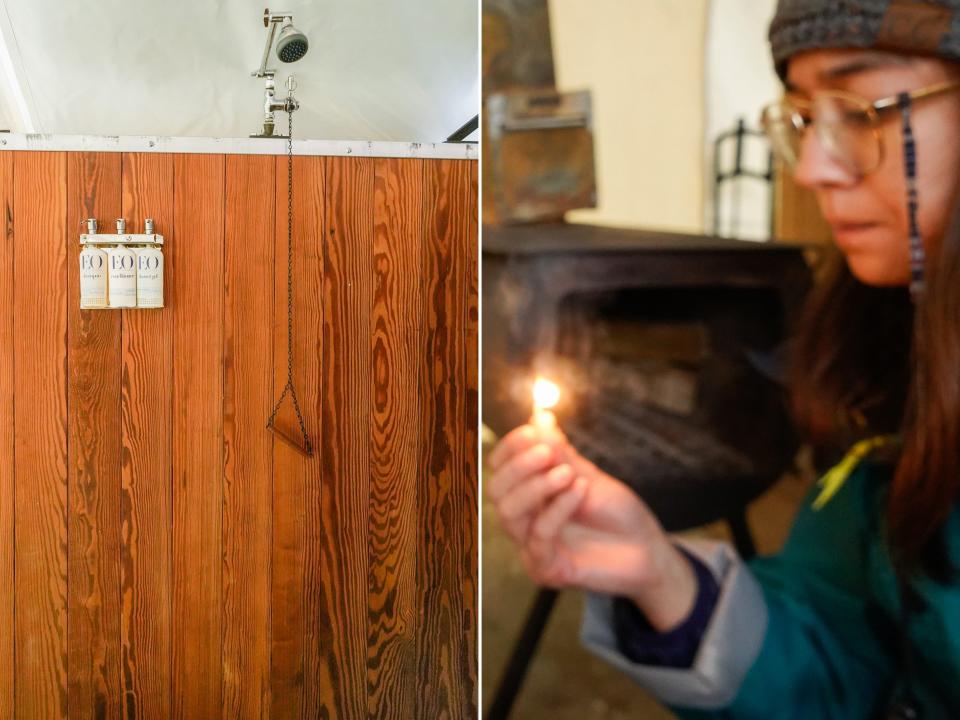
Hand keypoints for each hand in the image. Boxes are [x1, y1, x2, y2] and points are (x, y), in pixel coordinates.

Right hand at [487, 412, 698, 630]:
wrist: (649, 550)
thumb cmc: (618, 514)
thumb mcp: (588, 476)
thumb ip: (560, 453)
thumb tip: (539, 417)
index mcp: (530, 495)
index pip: (499, 469)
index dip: (510, 448)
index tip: (531, 431)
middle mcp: (524, 521)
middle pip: (496, 490)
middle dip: (519, 466)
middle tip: (547, 452)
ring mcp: (532, 547)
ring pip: (509, 513)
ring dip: (536, 486)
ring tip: (567, 473)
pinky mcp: (547, 570)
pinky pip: (539, 535)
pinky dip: (558, 507)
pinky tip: (579, 490)